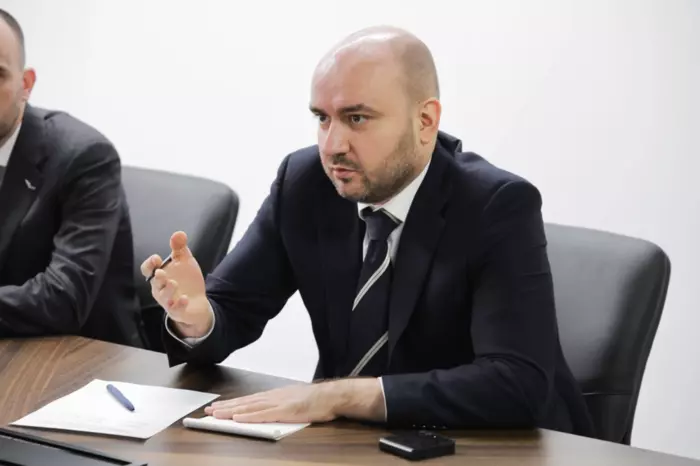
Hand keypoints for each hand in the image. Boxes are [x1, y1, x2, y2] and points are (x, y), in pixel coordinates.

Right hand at [140, 231, 211, 337]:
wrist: (197, 302)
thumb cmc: (186, 280)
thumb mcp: (185, 261)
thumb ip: (180, 248)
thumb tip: (179, 233)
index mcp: (159, 275)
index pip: (148, 270)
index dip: (149, 265)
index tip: (156, 258)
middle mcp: (160, 289)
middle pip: (154, 284)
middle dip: (157, 278)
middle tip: (161, 273)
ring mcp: (168, 301)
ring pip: (164, 297)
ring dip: (168, 290)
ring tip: (174, 283)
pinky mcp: (178, 311)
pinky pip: (175, 310)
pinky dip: (179, 305)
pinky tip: (185, 299)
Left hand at [204, 379, 385, 423]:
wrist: (331, 396)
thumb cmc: (315, 400)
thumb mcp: (294, 401)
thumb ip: (280, 406)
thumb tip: (267, 411)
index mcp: (275, 395)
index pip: (249, 399)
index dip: (232, 403)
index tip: (218, 407)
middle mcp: (273, 397)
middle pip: (245, 402)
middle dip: (225, 407)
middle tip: (208, 412)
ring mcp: (278, 403)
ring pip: (250, 407)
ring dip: (231, 411)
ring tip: (216, 415)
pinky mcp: (284, 411)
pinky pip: (262, 414)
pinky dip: (248, 416)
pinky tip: (237, 418)